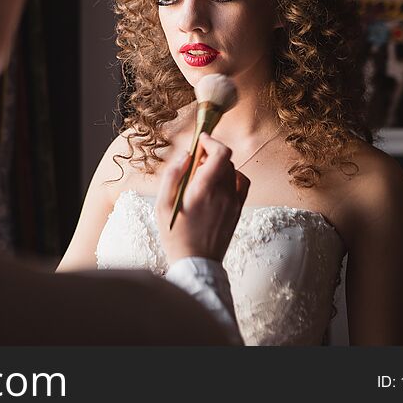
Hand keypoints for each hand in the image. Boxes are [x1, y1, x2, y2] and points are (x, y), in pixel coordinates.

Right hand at [155, 132, 249, 263]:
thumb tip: (185, 155)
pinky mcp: (237, 210)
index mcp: (204, 190)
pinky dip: (231, 178)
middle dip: (211, 154)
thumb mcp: (162, 205)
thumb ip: (173, 175)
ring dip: (219, 166)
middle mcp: (223, 194)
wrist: (196, 263)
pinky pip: (240, 184)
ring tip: (203, 176)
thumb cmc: (175, 235)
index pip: (220, 154)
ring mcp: (233, 203)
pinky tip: (217, 185)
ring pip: (232, 171)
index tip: (201, 139)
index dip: (212, 141)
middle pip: (225, 160)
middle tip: (195, 161)